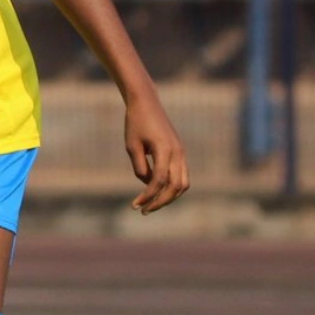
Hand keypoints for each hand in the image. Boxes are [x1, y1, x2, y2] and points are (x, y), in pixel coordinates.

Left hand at [123, 92, 189, 213]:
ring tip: (151, 205)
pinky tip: (155, 191)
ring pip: (183, 184)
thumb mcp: (131, 146)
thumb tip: (148, 184)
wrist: (146, 103)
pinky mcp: (180, 153)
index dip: (148, 196)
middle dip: (160, 202)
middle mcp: (178, 153)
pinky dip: (172, 187)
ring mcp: (181, 153)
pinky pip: (181, 175)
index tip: (135, 205)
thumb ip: (140, 167)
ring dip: (169, 197)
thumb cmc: (135, 123)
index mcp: (165, 149)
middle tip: (143, 210)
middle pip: (176, 187)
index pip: (159, 181)